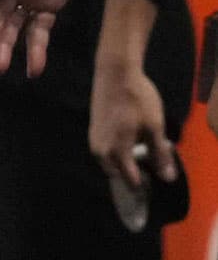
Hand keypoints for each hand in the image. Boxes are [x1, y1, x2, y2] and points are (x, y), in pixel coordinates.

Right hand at [91, 65, 174, 189]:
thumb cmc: (137, 100)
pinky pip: (105, 152)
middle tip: (149, 165)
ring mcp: (94, 142)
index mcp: (117, 152)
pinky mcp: (92, 133)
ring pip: (109, 163)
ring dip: (123, 162)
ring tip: (141, 151)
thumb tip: (167, 178)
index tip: (154, 181)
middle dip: (131, 174)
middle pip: (117, 174)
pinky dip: (116, 152)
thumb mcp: (154, 126)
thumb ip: (159, 154)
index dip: (144, 184)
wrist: (115, 76)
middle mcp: (100, 152)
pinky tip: (128, 139)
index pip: (130, 180)